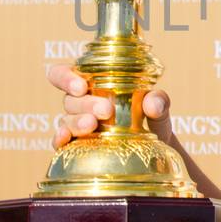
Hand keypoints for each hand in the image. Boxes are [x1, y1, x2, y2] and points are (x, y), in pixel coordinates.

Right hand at [45, 63, 172, 148]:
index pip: (63, 75)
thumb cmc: (152, 117)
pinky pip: (61, 143)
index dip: (65, 78)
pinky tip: (65, 140)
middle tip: (105, 109)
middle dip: (85, 103)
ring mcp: (77, 126)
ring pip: (66, 120)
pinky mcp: (76, 146)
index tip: (81, 85)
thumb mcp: (159, 106)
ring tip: (92, 125)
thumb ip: (159, 101)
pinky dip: (60, 140)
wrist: (157, 146)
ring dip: (77, 122)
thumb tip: (152, 104)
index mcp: (92, 84)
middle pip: (69, 100)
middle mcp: (80, 104)